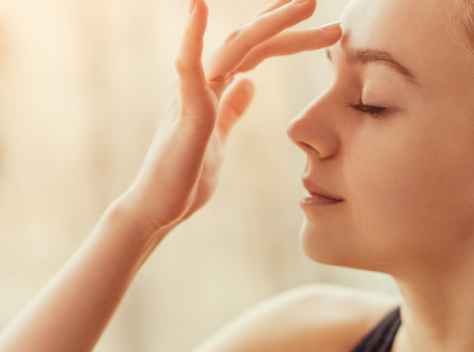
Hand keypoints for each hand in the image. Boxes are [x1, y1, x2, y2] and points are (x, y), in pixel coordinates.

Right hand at [122, 0, 341, 232]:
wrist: (157, 209)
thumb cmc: (185, 178)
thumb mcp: (219, 136)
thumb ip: (231, 108)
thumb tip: (249, 84)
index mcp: (212, 88)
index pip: (252, 50)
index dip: (282, 32)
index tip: (315, 20)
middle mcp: (202, 83)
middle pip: (247, 40)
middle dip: (283, 19)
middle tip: (315, 0)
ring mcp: (192, 94)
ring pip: (234, 46)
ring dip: (269, 22)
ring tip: (305, 4)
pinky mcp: (185, 112)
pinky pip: (187, 68)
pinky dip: (192, 36)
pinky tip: (199, 6)